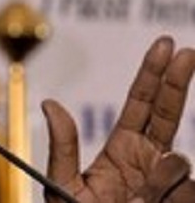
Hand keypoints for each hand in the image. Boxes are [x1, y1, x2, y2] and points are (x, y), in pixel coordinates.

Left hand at [42, 36, 194, 201]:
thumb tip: (51, 103)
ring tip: (137, 198)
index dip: (154, 74)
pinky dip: (169, 197)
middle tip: (186, 51)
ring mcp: (171, 184)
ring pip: (179, 163)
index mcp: (123, 150)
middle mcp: (151, 161)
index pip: (142, 104)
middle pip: (171, 112)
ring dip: (160, 178)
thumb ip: (63, 145)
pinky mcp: (182, 200)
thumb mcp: (64, 185)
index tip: (166, 45)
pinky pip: (187, 190)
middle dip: (178, 80)